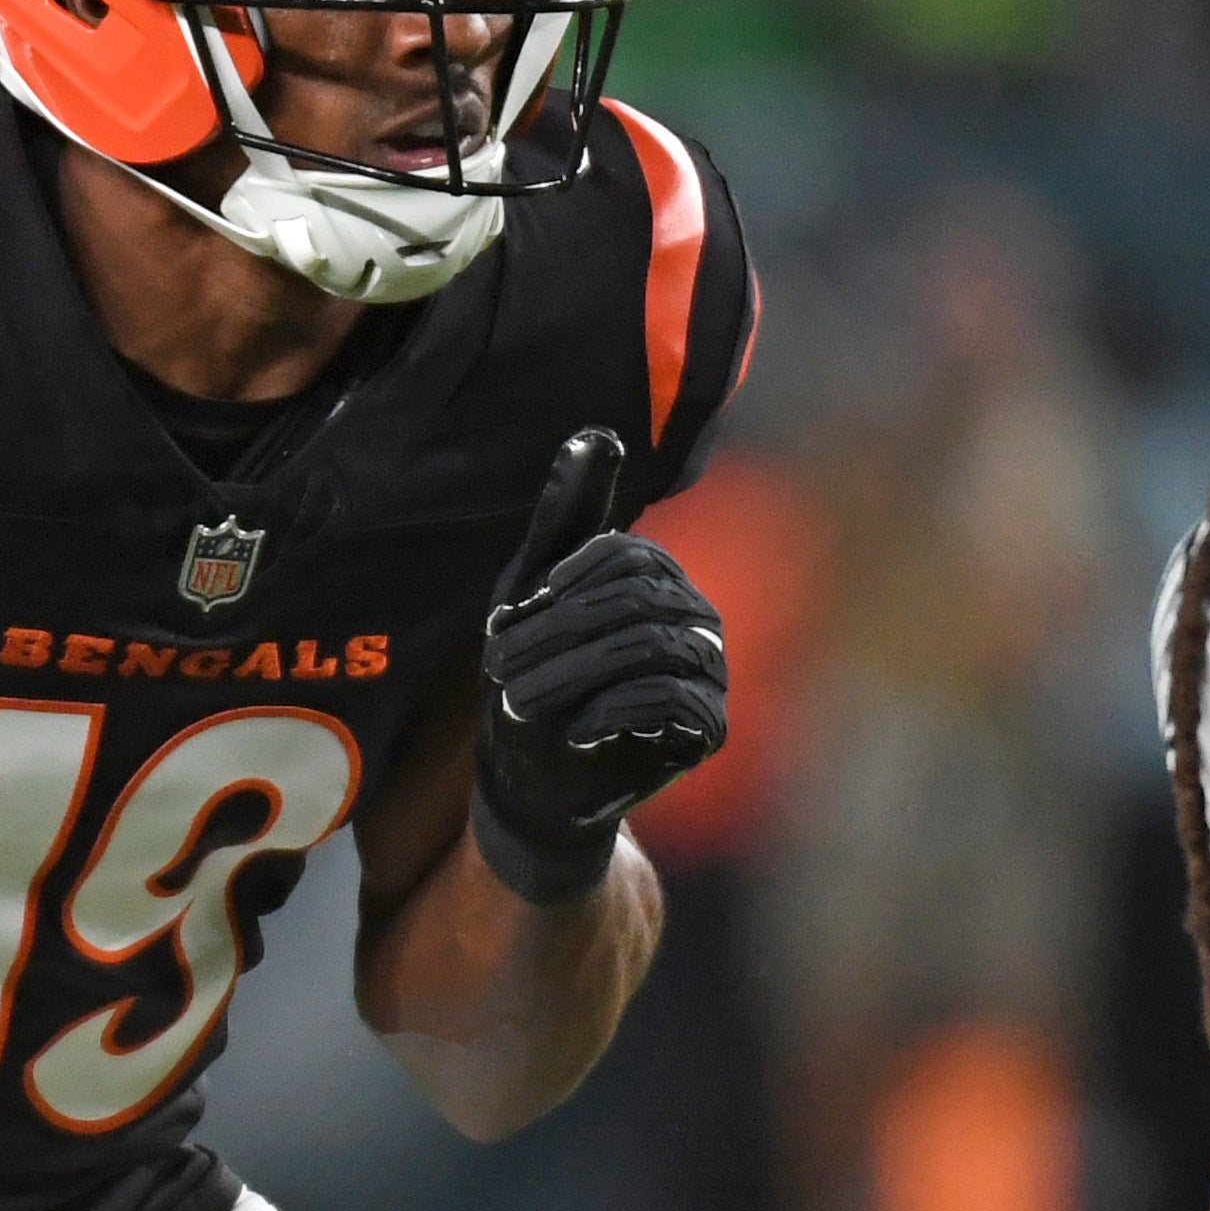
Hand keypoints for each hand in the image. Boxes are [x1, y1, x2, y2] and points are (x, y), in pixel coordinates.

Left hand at [473, 427, 727, 900]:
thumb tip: (597, 434)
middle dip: (557, 636)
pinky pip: (675, 699)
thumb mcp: (531, 592)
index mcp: (658, 579)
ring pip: (652, 646)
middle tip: (500, 673)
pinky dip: (614, 709)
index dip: (562, 585)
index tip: (512, 620)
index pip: (627, 555)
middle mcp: (696, 616)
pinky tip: (574, 729)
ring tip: (525, 703)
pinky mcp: (709, 728)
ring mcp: (709, 672)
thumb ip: (566, 518)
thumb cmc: (535, 676)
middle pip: (636, 600)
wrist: (536, 777)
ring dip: (573, 674)